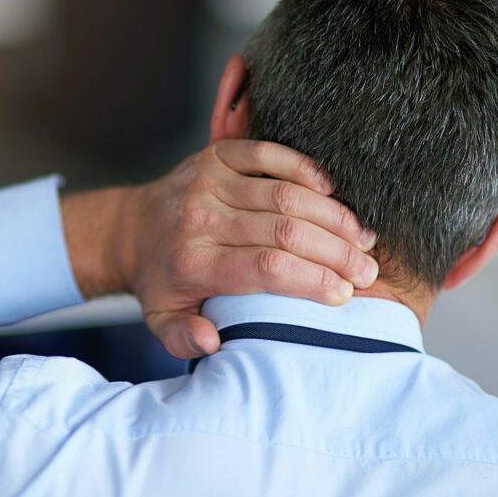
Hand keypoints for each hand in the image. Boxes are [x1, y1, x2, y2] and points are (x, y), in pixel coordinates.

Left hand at [61, 140, 377, 359]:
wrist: (130, 230)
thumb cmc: (160, 282)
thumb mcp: (162, 321)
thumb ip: (184, 338)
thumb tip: (213, 341)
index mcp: (192, 263)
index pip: (267, 269)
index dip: (314, 280)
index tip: (345, 294)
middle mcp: (200, 219)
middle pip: (284, 231)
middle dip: (336, 252)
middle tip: (367, 269)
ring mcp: (208, 182)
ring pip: (286, 194)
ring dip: (333, 216)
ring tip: (363, 238)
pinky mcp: (216, 155)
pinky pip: (269, 155)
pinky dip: (307, 170)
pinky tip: (333, 193)